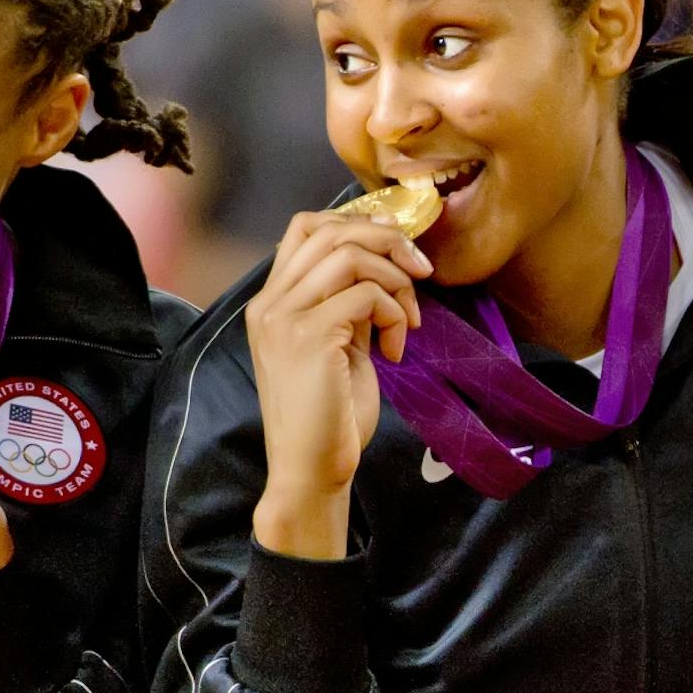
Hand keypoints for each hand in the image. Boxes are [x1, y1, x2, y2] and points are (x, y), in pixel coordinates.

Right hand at [244, 211, 428, 557]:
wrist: (309, 470)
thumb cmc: (329, 416)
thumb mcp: (337, 346)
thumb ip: (347, 305)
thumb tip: (384, 266)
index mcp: (272, 302)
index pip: (305, 227)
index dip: (356, 222)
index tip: (395, 245)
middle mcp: (270, 303)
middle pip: (332, 231)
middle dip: (388, 242)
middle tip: (422, 272)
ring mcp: (285, 317)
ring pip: (351, 255)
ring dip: (396, 280)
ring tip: (409, 321)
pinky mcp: (310, 336)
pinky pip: (366, 294)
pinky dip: (394, 313)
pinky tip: (395, 349)